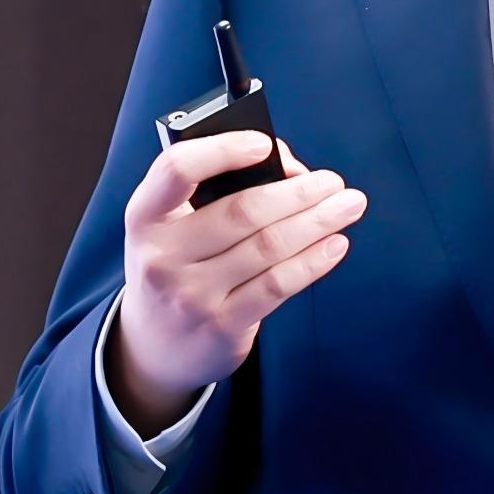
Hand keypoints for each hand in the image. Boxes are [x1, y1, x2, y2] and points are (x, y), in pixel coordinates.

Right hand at [107, 132, 365, 423]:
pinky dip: (313, 261)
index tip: (263, 144)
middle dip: (298, 192)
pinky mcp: (221, 326)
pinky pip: (277, 285)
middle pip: (242, 211)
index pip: (176, 170)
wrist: (153, 349)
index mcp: (145, 216)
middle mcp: (162, 255)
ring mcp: (190, 295)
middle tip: (334, 182)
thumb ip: (215, 193)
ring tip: (348, 206)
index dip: (222, 150)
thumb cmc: (175, 270)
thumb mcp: (172, 230)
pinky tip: (335, 244)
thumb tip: (287, 166)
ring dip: (316, 222)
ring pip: (268, 247)